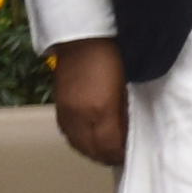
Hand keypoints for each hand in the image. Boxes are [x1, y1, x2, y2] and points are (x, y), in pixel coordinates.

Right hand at [49, 39, 132, 167]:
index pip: (110, 146)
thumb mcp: (128, 85)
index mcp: (100, 109)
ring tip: (107, 150)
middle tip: (121, 155)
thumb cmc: (110, 53)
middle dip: (109, 156)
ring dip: (94, 151)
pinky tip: (90, 139)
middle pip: (93, 150)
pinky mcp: (60, 107)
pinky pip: (68, 134)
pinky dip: (80, 142)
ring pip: (79, 145)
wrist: (82, 36)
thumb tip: (129, 131)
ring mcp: (67, 112)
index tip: (131, 154)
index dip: (121, 154)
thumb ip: (126, 111)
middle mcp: (80, 114)